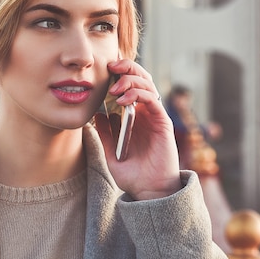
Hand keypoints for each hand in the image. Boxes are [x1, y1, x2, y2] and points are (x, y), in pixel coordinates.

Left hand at [94, 59, 180, 199]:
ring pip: (147, 85)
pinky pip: (153, 100)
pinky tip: (123, 101)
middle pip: (140, 79)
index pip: (130, 85)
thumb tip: (96, 114)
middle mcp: (147, 113)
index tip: (104, 69)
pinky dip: (138, 95)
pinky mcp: (163, 123)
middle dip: (126, 68)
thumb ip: (104, 133)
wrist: (149, 191)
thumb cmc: (133, 174)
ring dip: (130, 80)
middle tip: (110, 67)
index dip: (120, 73)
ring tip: (114, 88)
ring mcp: (155, 116)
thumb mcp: (111, 153)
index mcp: (135, 116)